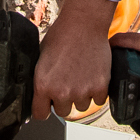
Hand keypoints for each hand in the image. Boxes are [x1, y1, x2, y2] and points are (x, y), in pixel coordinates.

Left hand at [29, 0, 122, 120]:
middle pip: (63, 112)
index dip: (44, 109)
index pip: (40, 115)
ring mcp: (82, 91)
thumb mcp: (41, 58)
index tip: (47, 105)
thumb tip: (39, 93)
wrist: (83, 24)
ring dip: (81, 96)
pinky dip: (96, 92)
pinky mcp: (100, 87)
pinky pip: (98, 101)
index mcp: (43, 85)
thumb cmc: (62, 35)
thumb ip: (40, 79)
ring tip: (81, 77)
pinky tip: (92, 77)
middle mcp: (62, 92)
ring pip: (81, 107)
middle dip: (64, 100)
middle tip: (68, 83)